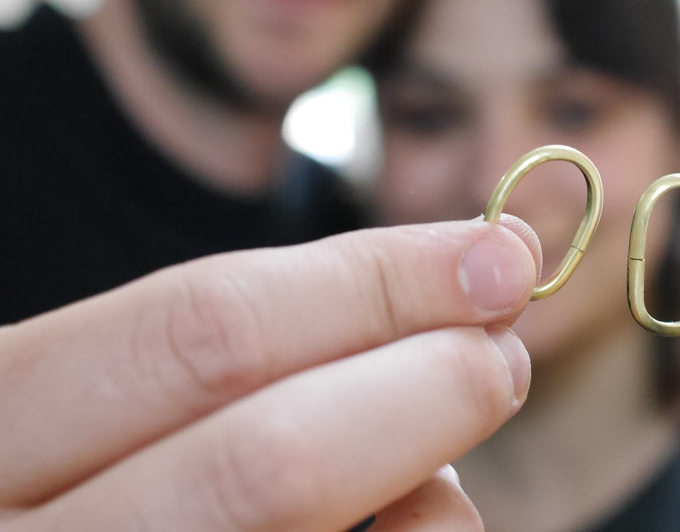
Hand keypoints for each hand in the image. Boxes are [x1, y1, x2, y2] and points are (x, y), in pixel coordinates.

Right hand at [0, 217, 539, 530]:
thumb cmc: (92, 473)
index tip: (493, 254)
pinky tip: (412, 522)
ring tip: (442, 459)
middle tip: (505, 354)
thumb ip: (244, 351)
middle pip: (272, 459)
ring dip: (429, 488)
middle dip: (428, 385)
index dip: (376, 283)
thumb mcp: (109, 392)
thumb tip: (458, 280)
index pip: (208, 327)